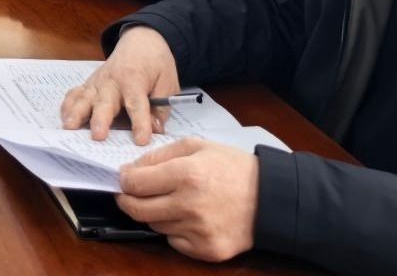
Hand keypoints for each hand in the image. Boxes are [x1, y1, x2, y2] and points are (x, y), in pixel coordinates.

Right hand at [61, 26, 181, 142]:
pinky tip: (65, 119)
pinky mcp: (88, 85)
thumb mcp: (168, 82)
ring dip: (76, 113)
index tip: (141, 140)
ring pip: (84, 98)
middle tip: (98, 136)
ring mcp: (96, 82)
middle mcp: (111, 81)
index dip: (139, 122)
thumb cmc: (156, 64)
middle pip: (104, 102)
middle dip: (100, 119)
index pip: (136, 103)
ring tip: (70, 127)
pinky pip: (75, 95)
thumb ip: (161, 106)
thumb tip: (156, 129)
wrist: (140, 43)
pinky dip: (68, 106)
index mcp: (134, 79)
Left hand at [117, 139, 259, 261]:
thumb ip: (159, 155)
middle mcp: (189, 205)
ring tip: (173, 202)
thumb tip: (129, 170)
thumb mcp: (197, 146)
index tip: (125, 177)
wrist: (273, 199)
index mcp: (185, 175)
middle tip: (131, 194)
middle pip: (136, 209)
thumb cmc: (234, 168)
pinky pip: (174, 242)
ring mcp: (198, 231)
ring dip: (156, 214)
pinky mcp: (207, 250)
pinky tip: (190, 218)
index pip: (133, 184)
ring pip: (155, 225)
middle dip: (128, 200)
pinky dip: (175, 231)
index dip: (124, 180)